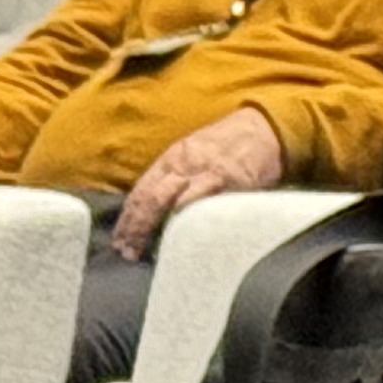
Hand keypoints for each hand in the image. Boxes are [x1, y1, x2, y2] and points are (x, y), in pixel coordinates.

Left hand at [110, 106, 287, 260]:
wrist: (263, 129)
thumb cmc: (223, 146)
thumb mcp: (189, 154)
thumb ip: (170, 178)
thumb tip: (146, 211)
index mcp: (171, 158)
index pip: (141, 191)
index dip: (127, 218)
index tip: (119, 241)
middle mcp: (186, 165)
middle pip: (153, 198)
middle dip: (137, 227)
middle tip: (128, 252)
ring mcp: (210, 175)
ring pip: (178, 205)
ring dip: (162, 231)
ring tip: (150, 253)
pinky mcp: (235, 185)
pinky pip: (211, 207)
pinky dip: (196, 226)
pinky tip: (186, 244)